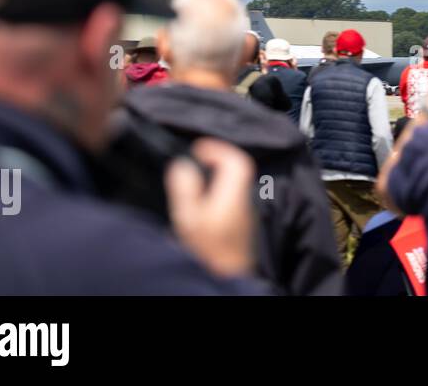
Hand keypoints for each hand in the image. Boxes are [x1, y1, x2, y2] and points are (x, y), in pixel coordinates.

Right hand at [165, 138, 255, 278]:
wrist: (225, 278)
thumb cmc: (207, 252)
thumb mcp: (189, 218)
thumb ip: (186, 189)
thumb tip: (182, 165)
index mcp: (234, 195)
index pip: (237, 161)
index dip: (219, 149)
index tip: (199, 148)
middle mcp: (245, 202)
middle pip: (238, 170)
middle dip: (218, 159)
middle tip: (197, 159)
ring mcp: (246, 215)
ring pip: (236, 185)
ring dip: (218, 175)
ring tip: (196, 176)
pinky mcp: (242, 226)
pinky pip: (233, 198)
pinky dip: (219, 191)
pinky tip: (202, 199)